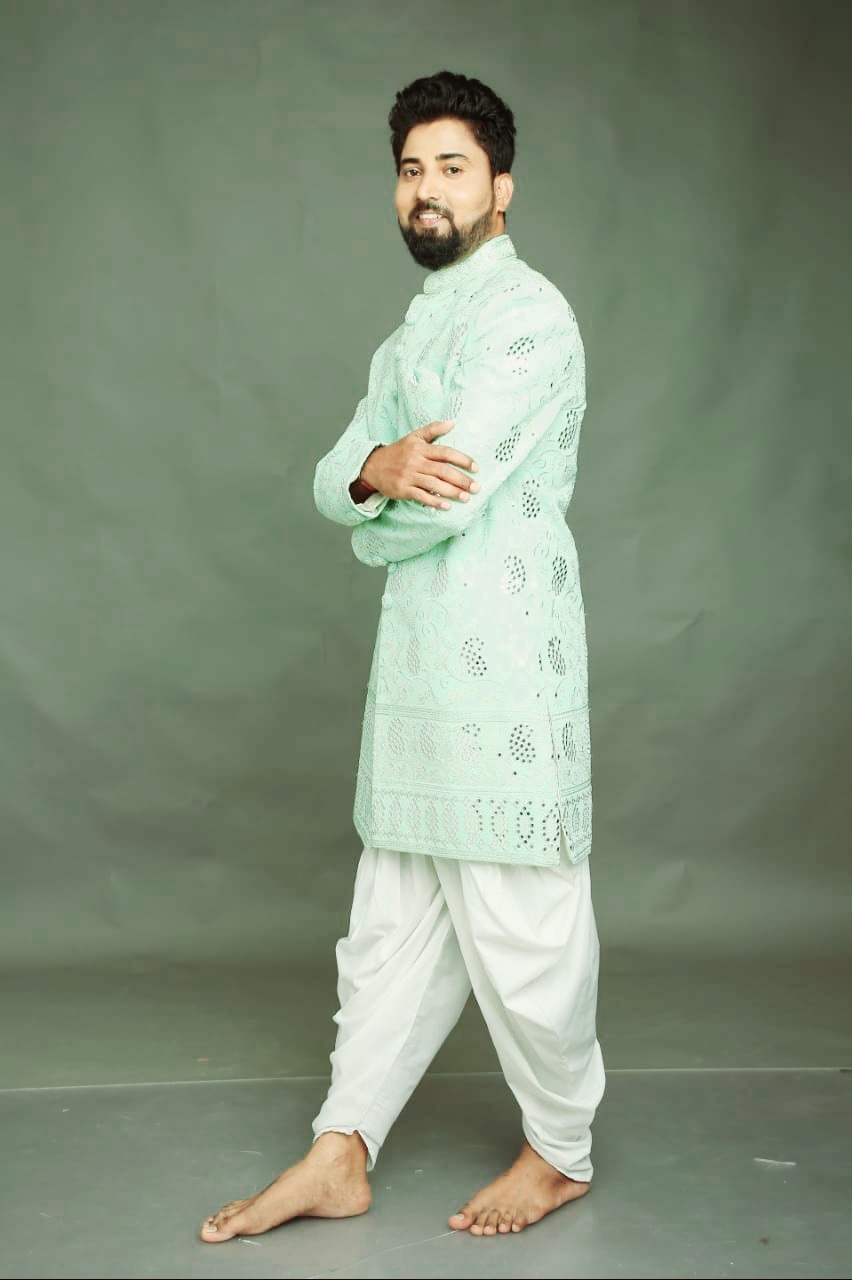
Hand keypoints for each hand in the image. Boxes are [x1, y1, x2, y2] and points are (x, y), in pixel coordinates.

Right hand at [360, 420, 479, 508]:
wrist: (372, 466)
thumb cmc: (397, 452)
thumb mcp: (413, 437)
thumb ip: (433, 429)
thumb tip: (453, 422)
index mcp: (421, 448)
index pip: (446, 453)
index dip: (462, 460)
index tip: (476, 468)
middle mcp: (416, 461)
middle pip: (443, 470)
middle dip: (461, 480)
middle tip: (476, 488)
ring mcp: (409, 476)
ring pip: (434, 484)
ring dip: (452, 492)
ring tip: (466, 498)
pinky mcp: (402, 489)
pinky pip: (421, 496)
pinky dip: (434, 501)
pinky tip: (446, 506)